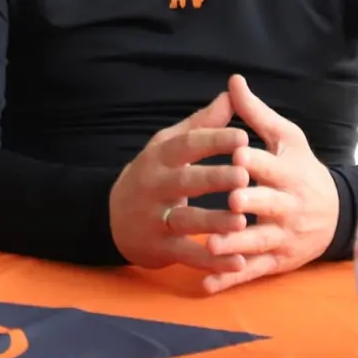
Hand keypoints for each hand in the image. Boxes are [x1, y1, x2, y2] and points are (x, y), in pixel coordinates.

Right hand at [109, 90, 253, 276]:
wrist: (113, 218)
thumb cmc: (154, 176)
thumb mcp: (169, 146)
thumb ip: (202, 124)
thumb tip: (231, 95)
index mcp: (160, 157)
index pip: (187, 145)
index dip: (214, 141)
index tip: (244, 137)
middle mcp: (154, 186)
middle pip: (185, 181)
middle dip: (214, 178)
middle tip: (244, 175)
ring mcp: (154, 218)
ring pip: (185, 220)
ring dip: (214, 222)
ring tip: (242, 222)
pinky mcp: (159, 248)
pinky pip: (186, 255)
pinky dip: (211, 260)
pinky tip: (237, 262)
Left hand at [196, 74, 339, 293]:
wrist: (338, 215)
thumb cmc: (303, 169)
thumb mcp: (287, 139)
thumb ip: (257, 114)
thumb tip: (233, 80)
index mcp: (289, 174)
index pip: (272, 166)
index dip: (256, 160)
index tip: (237, 153)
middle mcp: (288, 207)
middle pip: (269, 206)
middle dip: (250, 203)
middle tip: (230, 201)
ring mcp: (283, 238)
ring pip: (258, 243)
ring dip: (235, 246)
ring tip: (210, 246)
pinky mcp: (277, 261)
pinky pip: (251, 272)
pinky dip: (229, 279)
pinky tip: (205, 284)